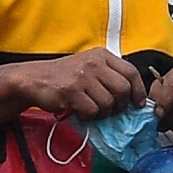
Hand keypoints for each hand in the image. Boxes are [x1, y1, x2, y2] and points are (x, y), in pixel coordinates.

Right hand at [13, 47, 148, 121]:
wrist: (34, 78)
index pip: (131, 72)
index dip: (138, 91)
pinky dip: (88, 117)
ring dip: (102, 113)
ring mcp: (82, 76)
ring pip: (108, 103)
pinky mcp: (71, 91)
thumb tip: (133, 97)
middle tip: (111, 110)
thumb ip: (109, 75)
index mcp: (102, 55)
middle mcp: (94, 63)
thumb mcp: (89, 66)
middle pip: (123, 89)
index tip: (137, 103)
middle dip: (120, 106)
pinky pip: (91, 111)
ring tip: (92, 110)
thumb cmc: (64, 75)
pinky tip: (80, 112)